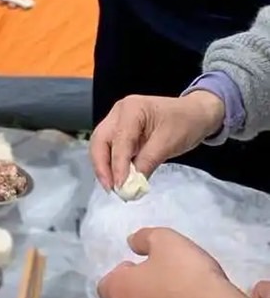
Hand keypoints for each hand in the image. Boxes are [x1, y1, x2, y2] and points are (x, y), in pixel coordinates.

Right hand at [88, 90, 223, 191]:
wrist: (196, 113)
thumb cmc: (185, 123)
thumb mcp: (169, 143)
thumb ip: (148, 162)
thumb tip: (131, 184)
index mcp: (131, 109)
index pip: (119, 140)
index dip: (118, 165)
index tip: (120, 186)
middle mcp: (118, 112)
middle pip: (100, 140)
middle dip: (102, 166)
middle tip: (111, 188)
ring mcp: (117, 121)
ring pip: (101, 145)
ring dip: (104, 167)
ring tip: (113, 187)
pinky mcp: (121, 131)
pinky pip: (110, 148)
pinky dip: (112, 164)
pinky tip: (118, 178)